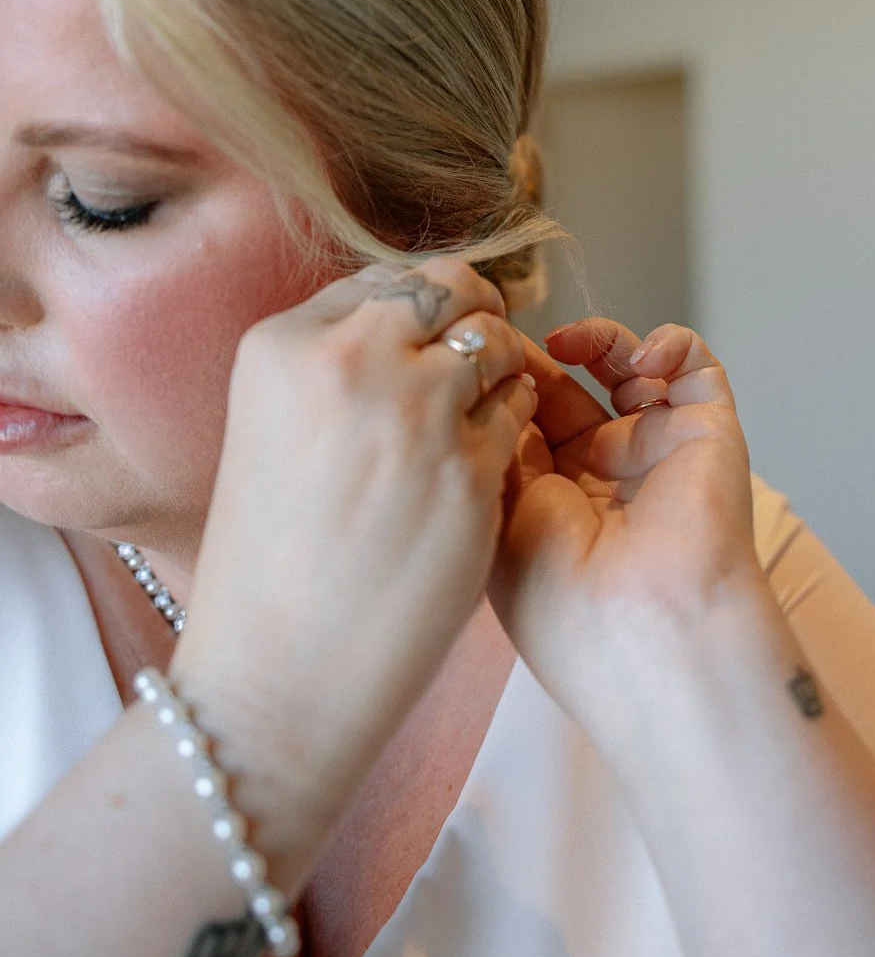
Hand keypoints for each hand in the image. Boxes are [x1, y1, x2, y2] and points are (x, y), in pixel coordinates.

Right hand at [171, 258, 535, 844]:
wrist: (274, 676)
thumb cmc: (272, 564)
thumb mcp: (271, 427)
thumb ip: (335, 366)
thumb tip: (411, 323)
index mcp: (284, 345)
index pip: (385, 279)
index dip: (419, 311)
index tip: (425, 343)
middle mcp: (350, 362)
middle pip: (451, 289)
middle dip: (472, 318)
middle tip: (474, 360)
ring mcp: (415, 414)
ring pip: (497, 343)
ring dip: (500, 372)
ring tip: (473, 422)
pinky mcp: (469, 471)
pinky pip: (520, 411)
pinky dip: (513, 427)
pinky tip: (483, 466)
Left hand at [489, 316, 768, 738]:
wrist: (643, 630)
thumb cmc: (560, 595)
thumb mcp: (497, 512)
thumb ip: (497, 440)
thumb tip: (496, 381)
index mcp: (552, 506)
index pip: (527, 426)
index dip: (504, 384)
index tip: (479, 354)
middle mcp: (605, 479)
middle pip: (573, 392)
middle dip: (542, 360)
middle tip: (514, 342)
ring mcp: (657, 455)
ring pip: (633, 372)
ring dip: (603, 342)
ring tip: (573, 343)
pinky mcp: (709, 436)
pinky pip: (699, 373)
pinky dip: (674, 346)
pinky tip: (644, 358)